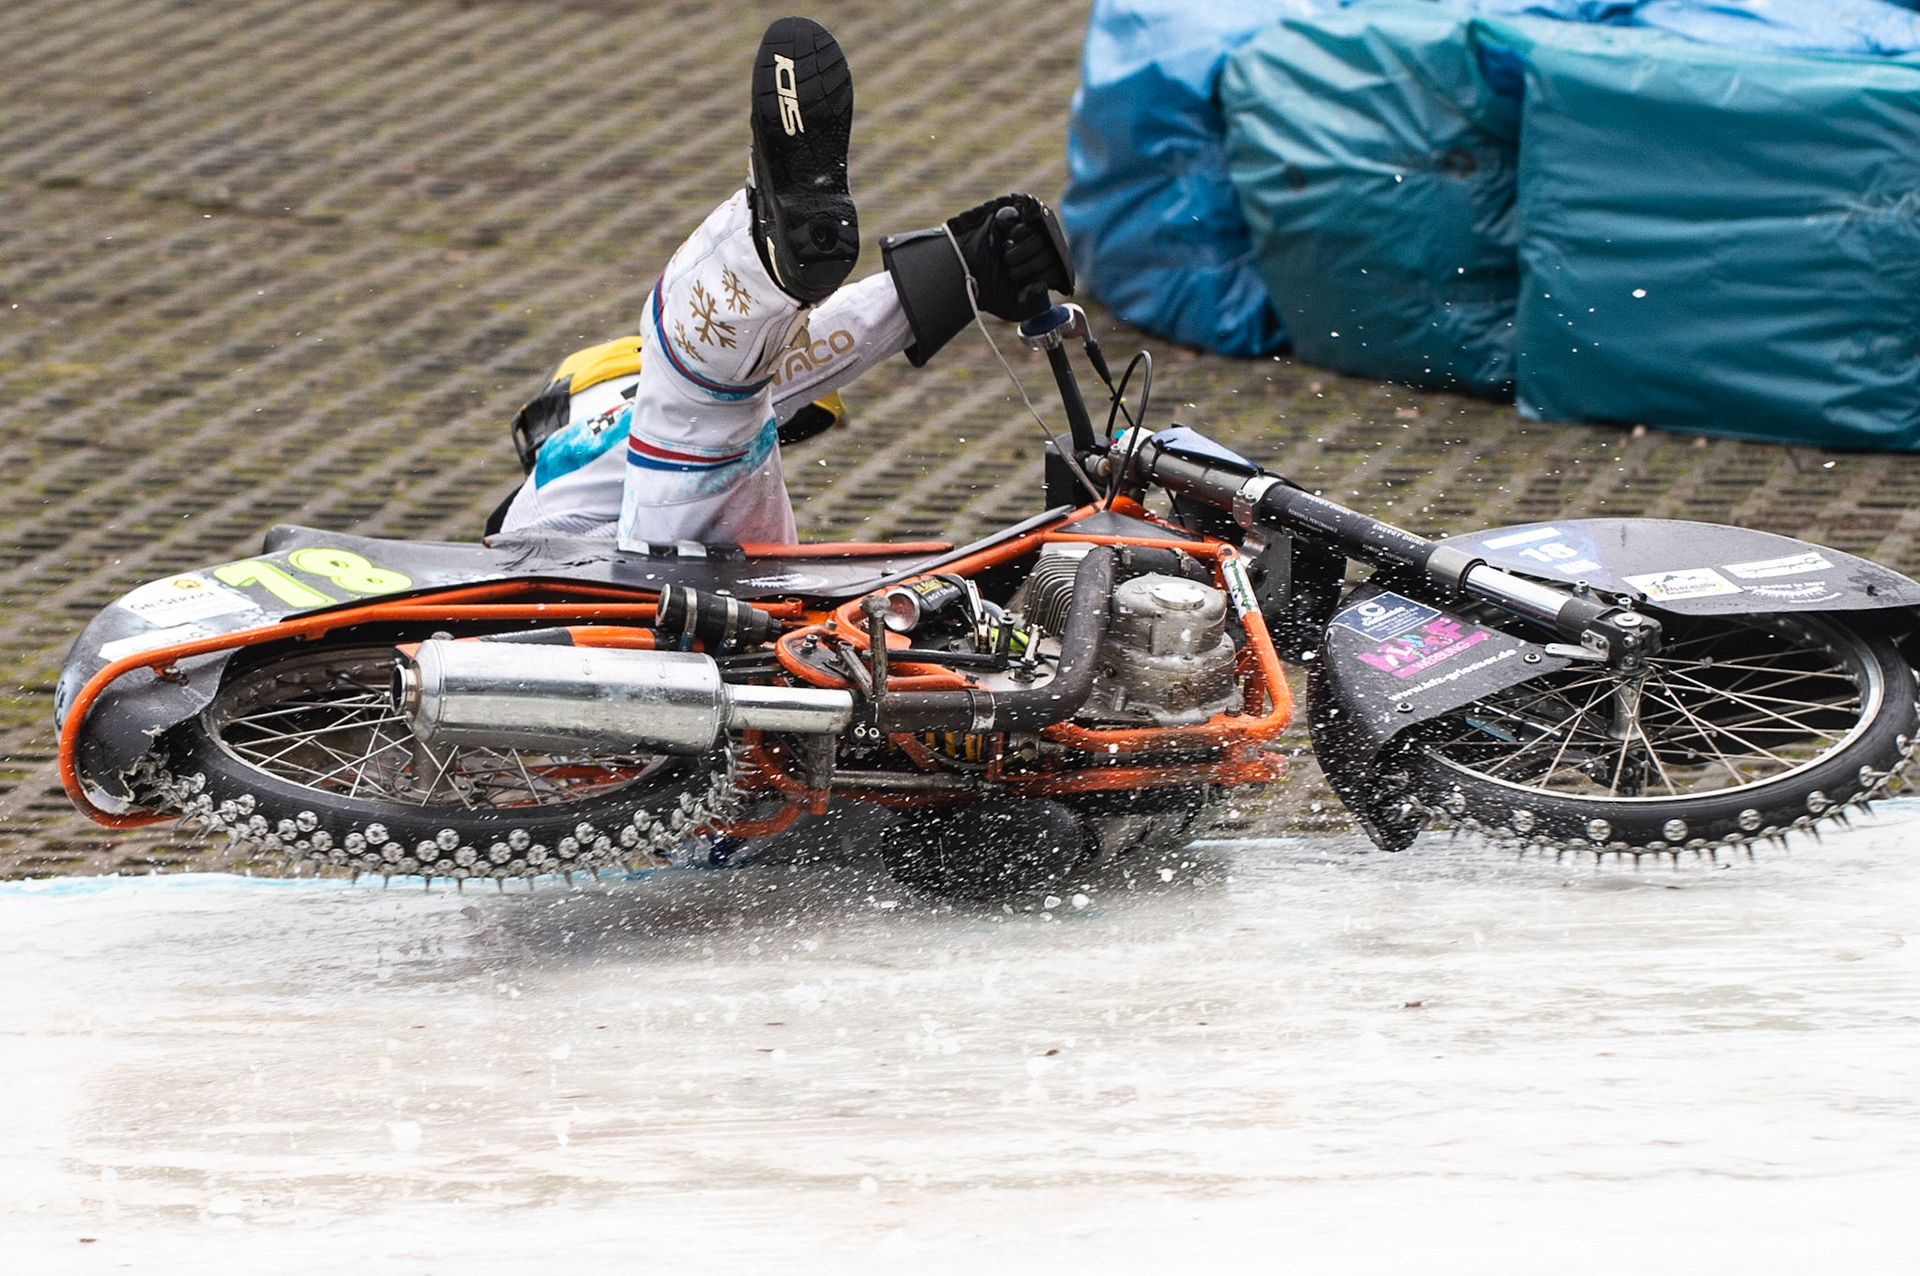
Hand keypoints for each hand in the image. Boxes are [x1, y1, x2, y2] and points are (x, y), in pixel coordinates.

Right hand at [945, 193, 1074, 321]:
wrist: (962, 276)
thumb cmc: (990, 292)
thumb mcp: (1017, 308)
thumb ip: (1036, 304)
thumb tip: (1043, 285)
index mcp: (1043, 270)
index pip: (1058, 269)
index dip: (1041, 277)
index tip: (1022, 284)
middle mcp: (1038, 249)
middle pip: (1051, 251)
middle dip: (1029, 266)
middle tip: (1010, 272)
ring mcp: (1027, 231)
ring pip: (1042, 234)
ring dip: (1024, 250)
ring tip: (1007, 257)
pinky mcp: (1013, 216)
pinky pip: (1028, 217)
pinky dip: (1018, 231)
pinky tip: (1007, 240)